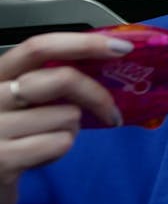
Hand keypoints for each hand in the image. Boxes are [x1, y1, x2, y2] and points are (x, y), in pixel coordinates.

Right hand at [0, 33, 130, 203]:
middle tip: (111, 112)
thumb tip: (106, 67)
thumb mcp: (21, 104)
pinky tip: (39, 158)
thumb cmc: (8, 139)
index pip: (39, 47)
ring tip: (47, 141)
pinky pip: (59, 143)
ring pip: (67, 115)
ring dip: (70, 130)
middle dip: (96, 95)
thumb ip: (50, 84)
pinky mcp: (1, 159)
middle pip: (62, 79)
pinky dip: (60, 151)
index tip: (120, 47)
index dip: (82, 44)